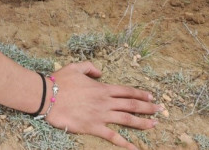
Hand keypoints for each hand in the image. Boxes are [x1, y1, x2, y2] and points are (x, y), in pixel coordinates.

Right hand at [45, 62, 159, 149]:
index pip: (126, 90)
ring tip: (154, 125)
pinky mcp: (93, 127)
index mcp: (102, 88)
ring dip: (142, 123)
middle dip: (148, 107)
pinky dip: (125, 143)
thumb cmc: (60, 81)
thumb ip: (90, 67)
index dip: (140, 93)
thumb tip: (100, 72)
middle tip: (160, 110)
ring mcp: (100, 115)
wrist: (48, 96)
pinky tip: (135, 148)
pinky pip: (113, 136)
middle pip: (131, 104)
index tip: (151, 96)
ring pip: (127, 119)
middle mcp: (105, 102)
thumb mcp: (75, 67)